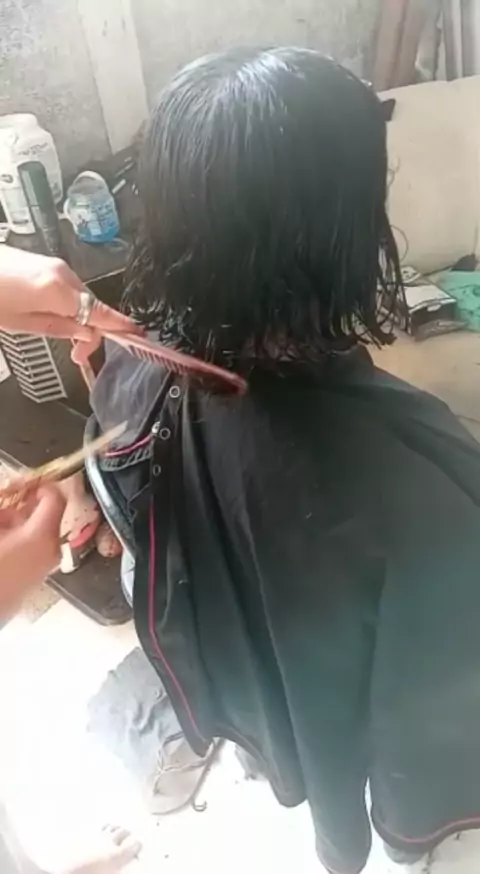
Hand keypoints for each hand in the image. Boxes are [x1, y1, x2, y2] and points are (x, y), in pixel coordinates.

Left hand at [0, 247, 140, 362]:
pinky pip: (67, 288)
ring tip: (58, 337)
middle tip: (76, 356)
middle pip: (93, 307)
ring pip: (80, 298)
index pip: (102, 313)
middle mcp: (62, 273)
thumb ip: (58, 328)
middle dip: (91, 331)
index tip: (140, 336)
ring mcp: (53, 265)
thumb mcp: (20, 324)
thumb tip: (84, 335)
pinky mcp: (43, 263)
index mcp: (59, 290)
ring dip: (78, 319)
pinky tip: (50, 317)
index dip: (122, 327)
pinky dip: (67, 305)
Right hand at [0, 485, 65, 621]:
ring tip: (0, 520)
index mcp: (41, 536)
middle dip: (20, 503)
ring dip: (14, 521)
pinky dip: (14, 539)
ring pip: (34, 531)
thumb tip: (8, 487)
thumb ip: (0, 504)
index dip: (39, 483)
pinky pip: (28, 548)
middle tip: (2, 501)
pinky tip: (1, 543)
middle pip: (43, 514)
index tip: (21, 480)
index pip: (55, 496)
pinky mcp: (32, 579)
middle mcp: (50, 551)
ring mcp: (43, 567)